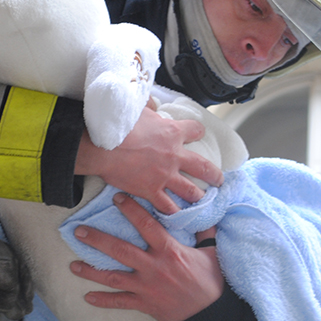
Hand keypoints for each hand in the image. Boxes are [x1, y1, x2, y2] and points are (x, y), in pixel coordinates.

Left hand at [68, 192, 223, 320]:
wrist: (210, 316)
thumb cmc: (211, 283)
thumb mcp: (211, 253)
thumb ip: (205, 231)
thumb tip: (205, 210)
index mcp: (169, 251)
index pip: (146, 225)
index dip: (131, 210)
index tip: (116, 198)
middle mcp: (153, 267)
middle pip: (120, 250)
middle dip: (97, 240)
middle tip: (79, 231)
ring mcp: (146, 287)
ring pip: (113, 277)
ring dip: (91, 271)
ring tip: (73, 265)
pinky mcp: (144, 304)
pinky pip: (120, 302)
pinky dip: (103, 301)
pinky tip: (87, 297)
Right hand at [75, 105, 222, 213]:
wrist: (102, 146)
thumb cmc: (118, 125)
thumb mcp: (138, 108)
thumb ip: (149, 107)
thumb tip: (151, 103)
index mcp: (172, 133)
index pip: (195, 130)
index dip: (198, 132)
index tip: (199, 134)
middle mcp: (174, 156)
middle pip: (203, 167)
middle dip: (214, 175)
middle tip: (219, 180)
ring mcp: (164, 176)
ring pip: (190, 191)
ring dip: (198, 197)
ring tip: (202, 201)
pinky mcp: (151, 191)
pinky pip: (167, 207)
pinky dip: (173, 213)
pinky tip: (178, 217)